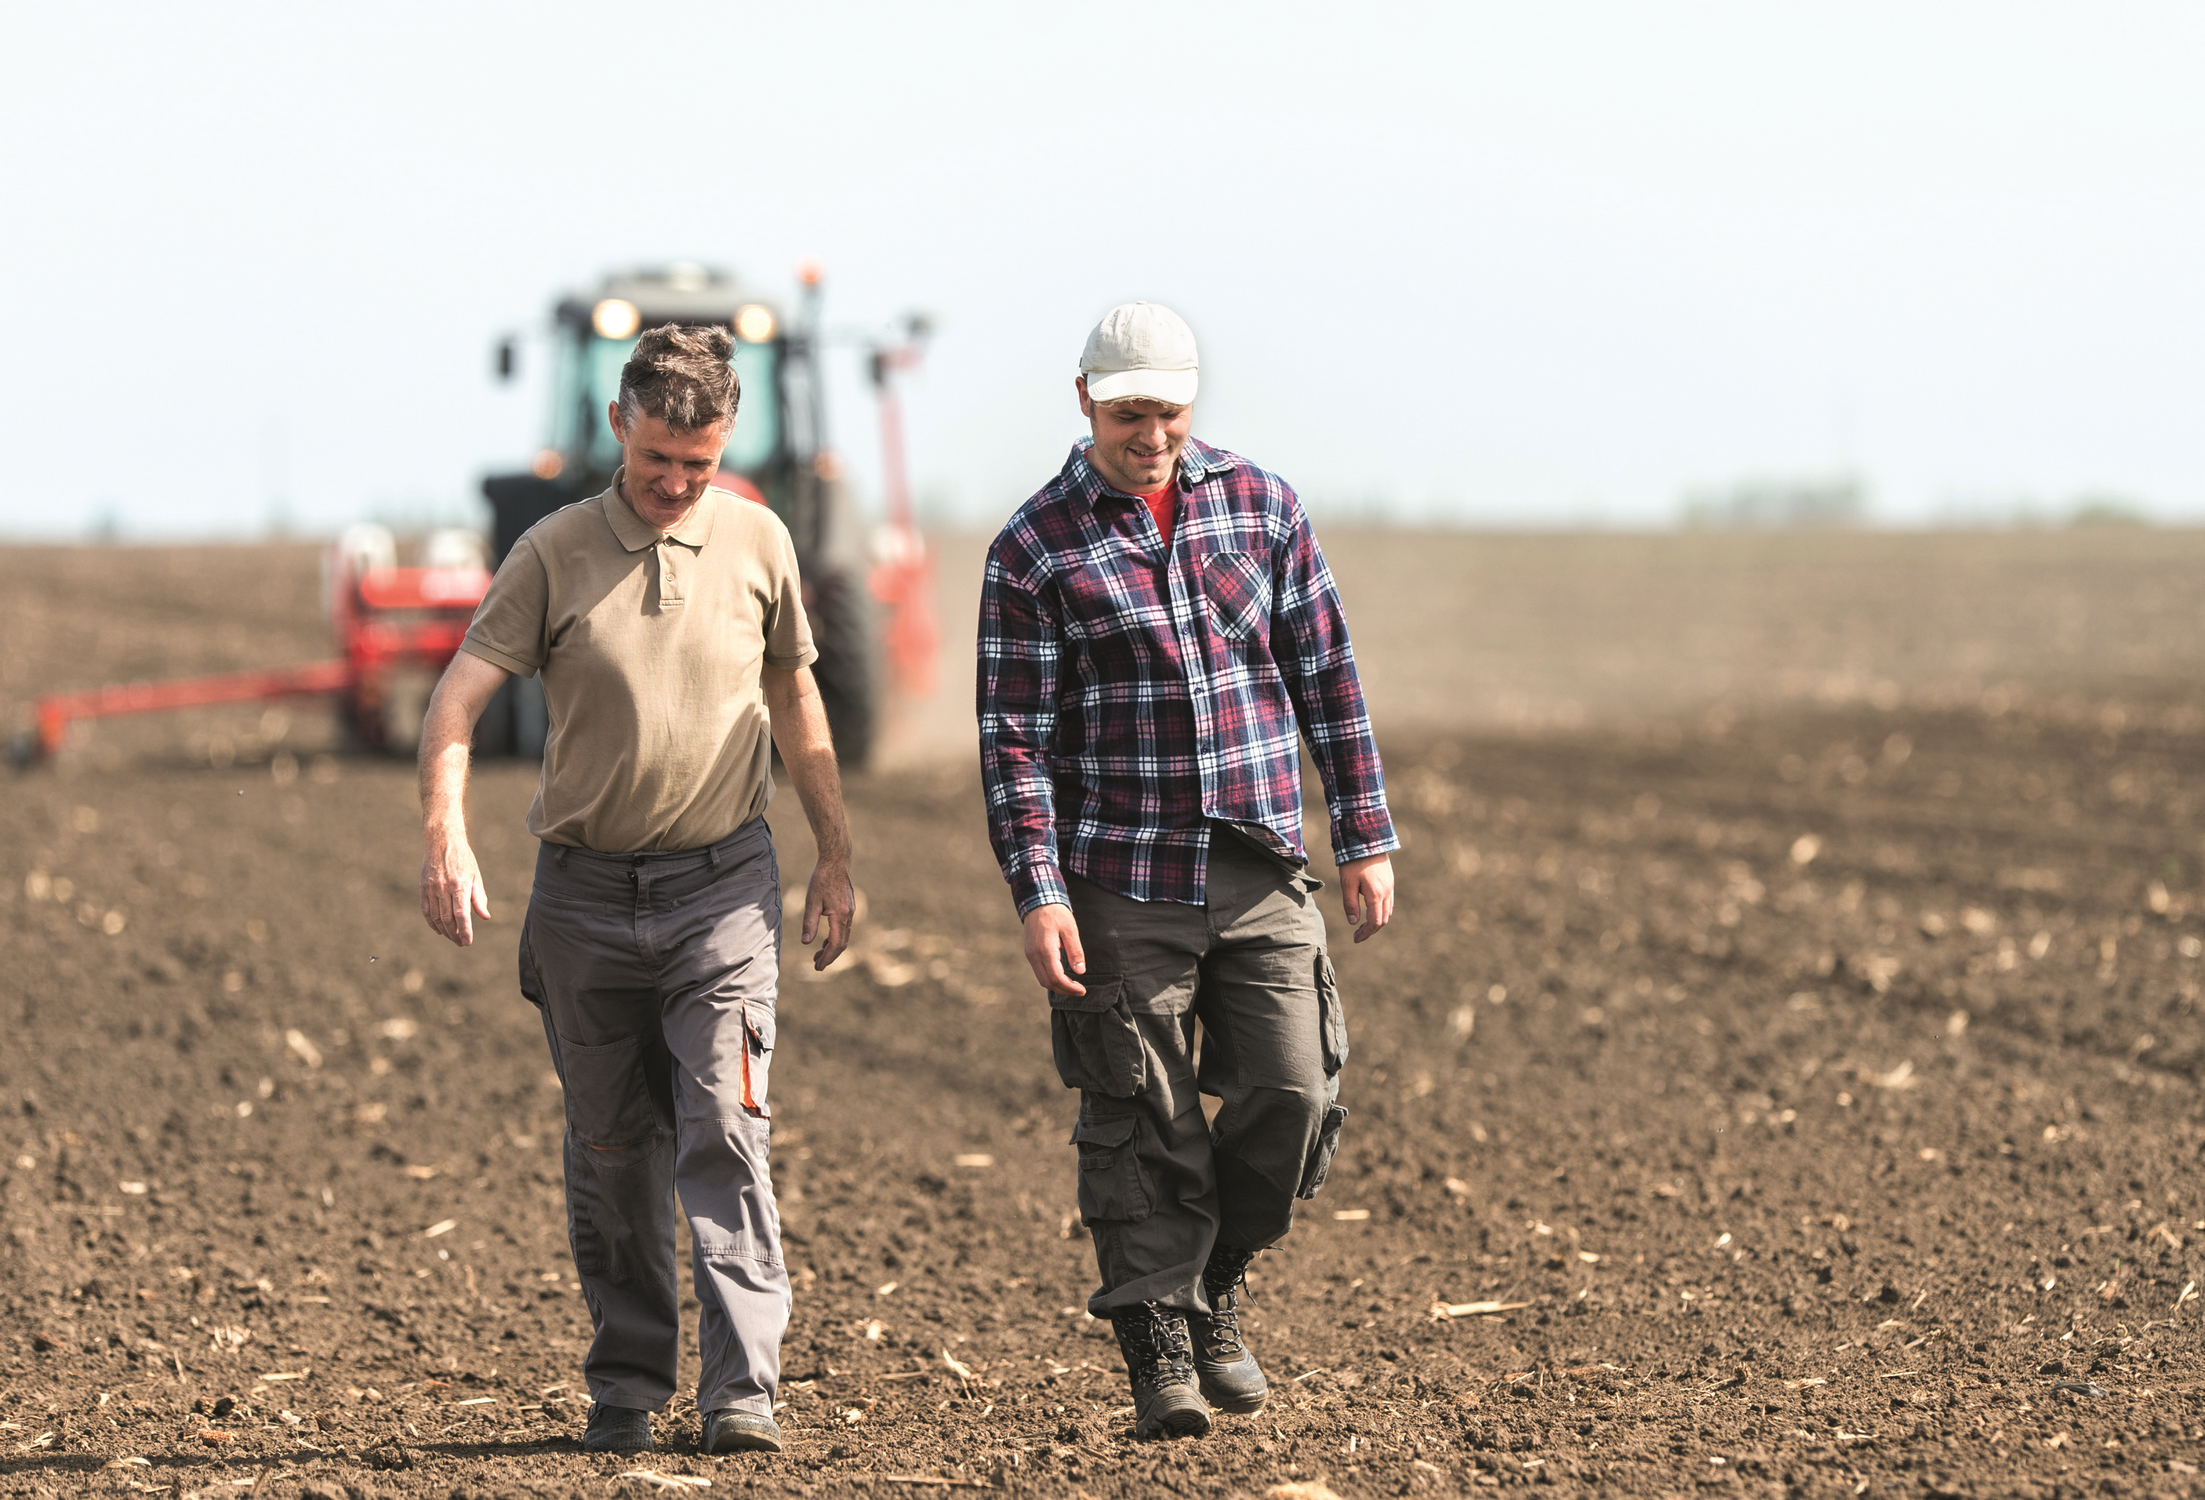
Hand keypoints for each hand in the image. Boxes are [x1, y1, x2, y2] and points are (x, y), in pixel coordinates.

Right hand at [420, 827, 491, 946]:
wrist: (442, 842)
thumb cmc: (463, 859)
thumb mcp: (475, 876)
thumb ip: (479, 898)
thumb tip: (485, 917)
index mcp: (459, 885)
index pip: (462, 914)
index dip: (465, 930)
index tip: (467, 942)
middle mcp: (443, 889)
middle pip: (448, 919)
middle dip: (455, 934)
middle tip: (462, 943)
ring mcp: (431, 889)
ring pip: (436, 918)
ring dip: (444, 931)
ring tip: (453, 938)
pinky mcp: (423, 888)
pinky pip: (426, 911)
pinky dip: (432, 923)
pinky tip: (439, 930)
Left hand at [802, 856, 855, 970]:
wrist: (836, 861)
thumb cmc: (822, 879)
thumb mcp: (812, 901)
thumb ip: (809, 923)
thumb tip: (806, 943)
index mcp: (841, 915)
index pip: (835, 943)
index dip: (827, 957)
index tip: (817, 967)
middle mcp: (849, 915)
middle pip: (842, 943)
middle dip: (830, 956)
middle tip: (817, 966)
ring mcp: (851, 911)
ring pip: (844, 937)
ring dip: (832, 948)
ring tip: (818, 955)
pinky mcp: (850, 907)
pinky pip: (844, 928)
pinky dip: (835, 937)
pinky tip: (825, 940)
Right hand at [1022, 903, 1086, 995]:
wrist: (1038, 902)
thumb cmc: (1056, 914)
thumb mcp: (1070, 930)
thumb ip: (1075, 951)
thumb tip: (1080, 971)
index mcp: (1045, 950)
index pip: (1056, 978)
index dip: (1069, 988)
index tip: (1082, 990)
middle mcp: (1034, 955)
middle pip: (1048, 982)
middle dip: (1064, 990)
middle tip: (1079, 990)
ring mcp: (1030, 955)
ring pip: (1042, 979)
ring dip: (1057, 986)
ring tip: (1073, 985)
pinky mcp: (1030, 953)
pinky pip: (1039, 972)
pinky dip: (1051, 979)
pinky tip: (1062, 976)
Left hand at [1339, 853, 1394, 942]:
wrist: (1367, 839)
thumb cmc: (1354, 861)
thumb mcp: (1347, 883)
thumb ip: (1350, 904)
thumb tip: (1353, 922)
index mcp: (1376, 895)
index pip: (1375, 922)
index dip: (1365, 933)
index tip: (1355, 939)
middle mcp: (1387, 892)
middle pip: (1383, 919)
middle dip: (1371, 929)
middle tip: (1357, 934)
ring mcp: (1390, 886)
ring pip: (1388, 911)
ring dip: (1377, 920)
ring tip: (1363, 924)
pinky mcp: (1390, 880)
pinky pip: (1389, 901)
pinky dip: (1381, 910)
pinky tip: (1370, 909)